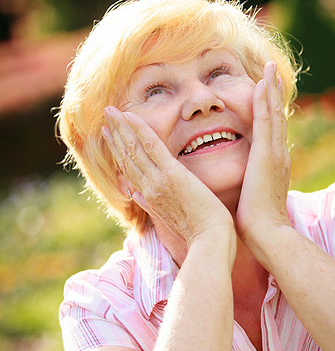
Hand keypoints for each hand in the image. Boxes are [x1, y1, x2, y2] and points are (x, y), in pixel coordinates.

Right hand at [102, 107, 233, 244]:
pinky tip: (131, 116)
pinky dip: (140, 130)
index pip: (129, 171)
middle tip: (107, 116)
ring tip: (111, 111)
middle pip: (127, 158)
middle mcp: (149, 189)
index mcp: (150, 199)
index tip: (110, 136)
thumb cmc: (199, 232)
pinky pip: (152, 147)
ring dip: (121, 128)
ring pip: (134, 150)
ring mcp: (158, 181)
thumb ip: (152, 205)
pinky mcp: (172, 175)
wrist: (210, 240)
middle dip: (115, 135)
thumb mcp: (171, 219)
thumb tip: (138, 197)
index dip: (118, 151)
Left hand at [236, 62, 290, 255]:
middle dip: (273, 94)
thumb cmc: (255, 225)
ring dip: (271, 90)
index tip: (265, 96)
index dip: (268, 112)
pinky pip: (266, 120)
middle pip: (275, 118)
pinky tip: (262, 83)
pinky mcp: (267, 154)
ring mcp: (275, 154)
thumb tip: (238, 190)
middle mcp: (277, 156)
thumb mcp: (251, 201)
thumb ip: (247, 190)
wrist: (268, 235)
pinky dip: (266, 100)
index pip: (270, 133)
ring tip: (269, 69)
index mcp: (272, 166)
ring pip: (273, 114)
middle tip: (271, 72)